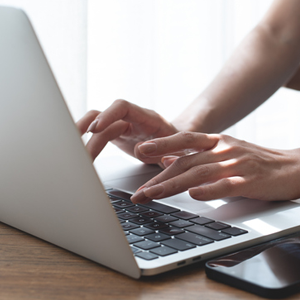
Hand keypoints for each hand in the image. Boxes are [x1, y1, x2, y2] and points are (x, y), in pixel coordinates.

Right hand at [76, 99, 178, 163]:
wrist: (177, 146)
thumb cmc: (179, 146)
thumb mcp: (177, 150)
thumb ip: (162, 148)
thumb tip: (140, 149)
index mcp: (148, 118)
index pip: (123, 107)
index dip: (108, 115)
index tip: (95, 129)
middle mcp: (131, 118)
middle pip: (102, 116)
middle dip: (87, 131)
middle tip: (77, 150)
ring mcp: (121, 125)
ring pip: (95, 123)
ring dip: (81, 135)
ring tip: (70, 150)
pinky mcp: (116, 135)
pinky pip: (97, 134)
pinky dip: (85, 141)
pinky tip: (77, 151)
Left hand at [131, 131, 299, 202]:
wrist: (290, 166)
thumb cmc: (253, 161)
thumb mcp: (222, 152)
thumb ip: (194, 156)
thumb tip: (166, 159)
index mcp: (216, 141)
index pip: (184, 139)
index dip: (162, 144)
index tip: (140, 150)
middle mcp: (223, 149)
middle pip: (185, 162)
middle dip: (159, 177)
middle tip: (140, 191)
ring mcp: (236, 164)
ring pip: (199, 174)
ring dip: (173, 185)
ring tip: (153, 195)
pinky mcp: (249, 180)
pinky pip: (226, 185)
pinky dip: (209, 190)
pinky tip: (194, 196)